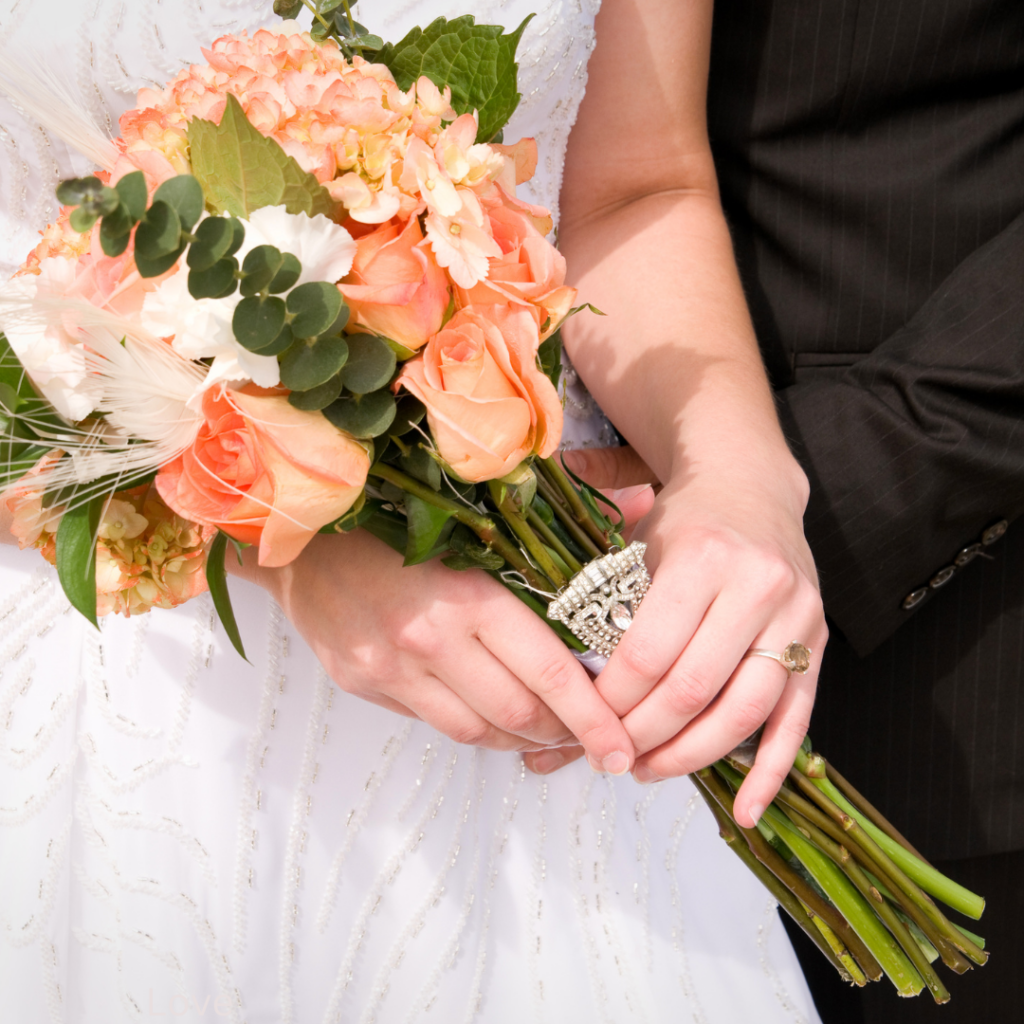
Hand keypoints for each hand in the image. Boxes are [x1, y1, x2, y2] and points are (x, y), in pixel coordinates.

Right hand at [231, 528, 636, 768]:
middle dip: (566, 735)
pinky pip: (436, 724)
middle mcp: (428, 637)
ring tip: (550, 732)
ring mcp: (390, 667)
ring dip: (523, 741)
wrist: (305, 532)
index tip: (622, 748)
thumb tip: (644, 502)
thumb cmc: (404, 517)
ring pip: (478, 732)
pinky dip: (478, 729)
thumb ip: (562, 531)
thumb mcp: (480, 519)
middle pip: (518, 714)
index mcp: (468, 592)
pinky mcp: (363, 683)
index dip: (594, 718)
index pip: (547, 672)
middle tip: (594, 737)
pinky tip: (496, 717)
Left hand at [524, 445, 825, 830]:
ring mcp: (796, 617)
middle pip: (693, 689)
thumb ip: (612, 603)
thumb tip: (565, 681)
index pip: (649, 652)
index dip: (613, 700)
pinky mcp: (819, 643)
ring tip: (649, 771)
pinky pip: (797, 720)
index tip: (584, 723)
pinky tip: (744, 810)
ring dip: (691, 756)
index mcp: (703, 556)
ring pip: (744, 712)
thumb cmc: (684, 519)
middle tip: (610, 756)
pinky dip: (770, 770)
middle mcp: (756, 586)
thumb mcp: (639, 542)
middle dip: (644, 734)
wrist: (753, 485)